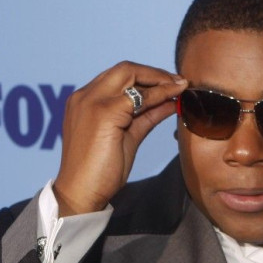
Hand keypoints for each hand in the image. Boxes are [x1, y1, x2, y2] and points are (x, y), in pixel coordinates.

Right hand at [53, 61, 187, 215]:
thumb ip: (145, 116)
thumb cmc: (101, 170)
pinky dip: (160, 94)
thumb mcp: (128, 136)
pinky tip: (174, 97)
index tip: (170, 84)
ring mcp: (92, 101)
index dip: (147, 77)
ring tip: (180, 86)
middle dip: (154, 72)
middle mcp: (85, 95)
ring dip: (159, 79)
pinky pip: (139, 96)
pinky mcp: (104, 112)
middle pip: (124, 69)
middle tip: (178, 82)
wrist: (82, 192)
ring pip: (130, 75)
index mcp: (86, 101)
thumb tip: (169, 102)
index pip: (119, 77)